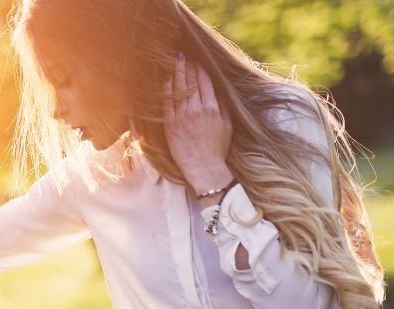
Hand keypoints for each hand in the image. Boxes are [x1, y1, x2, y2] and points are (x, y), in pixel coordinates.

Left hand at [164, 56, 233, 195]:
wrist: (204, 168)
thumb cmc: (217, 148)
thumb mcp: (227, 125)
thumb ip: (223, 105)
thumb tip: (218, 90)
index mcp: (213, 108)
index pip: (205, 81)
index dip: (200, 68)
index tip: (198, 60)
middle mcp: (197, 110)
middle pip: (191, 82)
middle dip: (188, 66)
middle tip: (184, 55)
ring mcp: (183, 117)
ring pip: (179, 89)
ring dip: (177, 72)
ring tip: (176, 61)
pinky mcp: (171, 125)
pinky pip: (167, 103)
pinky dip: (167, 89)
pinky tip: (166, 78)